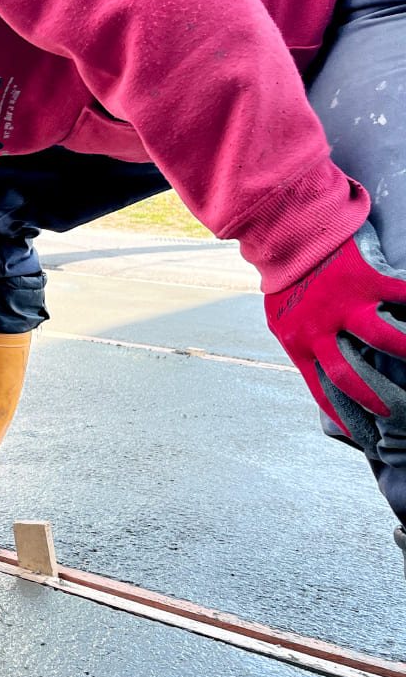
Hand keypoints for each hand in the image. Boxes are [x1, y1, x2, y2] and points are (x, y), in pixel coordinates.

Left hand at [265, 223, 405, 441]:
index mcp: (300, 345)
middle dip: (379, 401)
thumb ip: (306, 347)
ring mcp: (345, 304)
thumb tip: (325, 372)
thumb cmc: (287, 282)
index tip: (369, 440)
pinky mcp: (364, 278)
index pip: (325, 393)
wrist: (283, 236)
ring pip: (385, 339)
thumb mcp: (284, 321)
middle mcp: (321, 330)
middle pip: (352, 377)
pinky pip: (403, 294)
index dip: (349, 420)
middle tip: (401, 416)